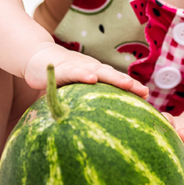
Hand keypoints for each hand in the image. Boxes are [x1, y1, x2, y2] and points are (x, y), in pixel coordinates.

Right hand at [24, 42, 148, 97]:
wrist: (37, 56)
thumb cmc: (60, 75)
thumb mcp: (74, 90)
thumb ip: (84, 102)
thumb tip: (93, 128)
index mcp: (95, 74)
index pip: (116, 81)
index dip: (131, 88)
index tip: (147, 96)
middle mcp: (90, 68)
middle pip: (113, 76)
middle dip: (129, 84)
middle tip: (144, 92)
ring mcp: (77, 67)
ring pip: (99, 71)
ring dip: (114, 78)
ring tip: (129, 85)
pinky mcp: (61, 68)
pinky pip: (74, 71)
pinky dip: (84, 74)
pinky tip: (92, 78)